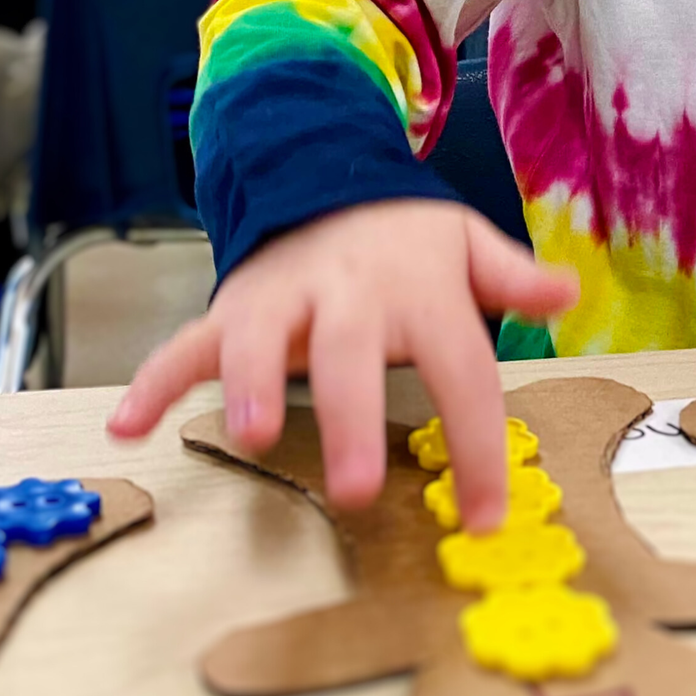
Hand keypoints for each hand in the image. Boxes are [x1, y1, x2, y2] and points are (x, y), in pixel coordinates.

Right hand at [106, 200, 577, 517]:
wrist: (324, 178)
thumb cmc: (406, 241)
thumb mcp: (467, 247)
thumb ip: (513, 278)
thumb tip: (568, 292)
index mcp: (421, 292)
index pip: (462, 371)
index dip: (478, 444)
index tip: (488, 517)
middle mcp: (351, 296)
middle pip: (352, 357)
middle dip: (351, 420)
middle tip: (357, 489)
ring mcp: (284, 301)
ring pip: (261, 340)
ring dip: (250, 384)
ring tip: (246, 437)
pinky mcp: (231, 311)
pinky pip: (184, 346)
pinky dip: (152, 382)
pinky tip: (127, 426)